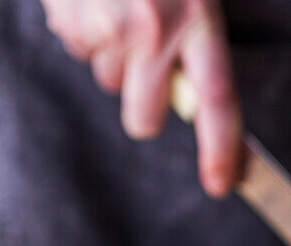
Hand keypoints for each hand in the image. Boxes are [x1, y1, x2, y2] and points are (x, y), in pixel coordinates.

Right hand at [41, 0, 241, 196]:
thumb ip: (198, 35)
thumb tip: (193, 91)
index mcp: (196, 12)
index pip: (217, 99)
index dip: (222, 148)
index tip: (223, 183)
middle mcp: (152, 29)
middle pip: (144, 119)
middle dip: (145, 106)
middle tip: (148, 64)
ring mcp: (105, 27)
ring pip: (109, 81)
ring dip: (114, 56)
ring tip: (118, 4)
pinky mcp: (67, 19)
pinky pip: (78, 50)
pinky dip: (85, 30)